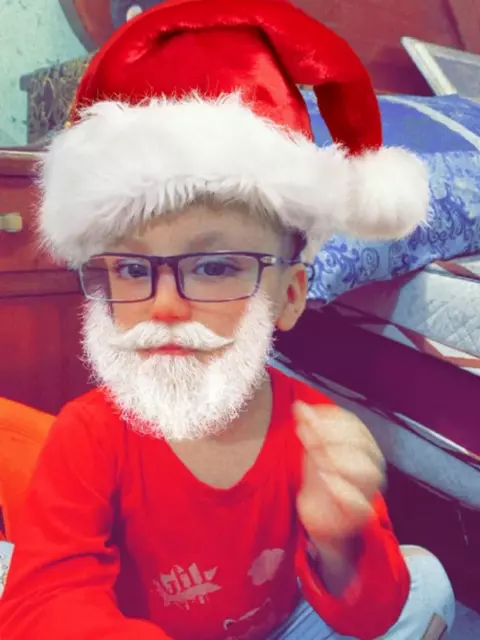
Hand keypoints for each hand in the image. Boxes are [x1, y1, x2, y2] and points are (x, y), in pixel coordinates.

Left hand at [294, 402, 384, 550]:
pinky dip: (342, 490)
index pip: (354, 425)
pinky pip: (360, 503)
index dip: (331, 419)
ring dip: (339, 460)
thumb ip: (309, 426)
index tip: (306, 418)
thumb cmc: (321, 474)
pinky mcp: (362, 513)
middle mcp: (373, 465)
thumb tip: (298, 405)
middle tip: (307, 436)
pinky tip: (324, 479)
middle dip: (332, 436)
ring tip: (316, 458)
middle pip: (361, 444)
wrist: (319, 512)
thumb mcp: (312, 447)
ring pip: (367, 471)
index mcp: (364, 445)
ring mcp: (370, 489)